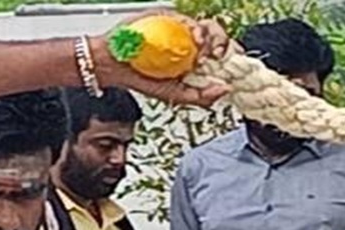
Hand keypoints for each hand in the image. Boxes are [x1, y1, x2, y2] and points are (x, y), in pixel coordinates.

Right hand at [95, 10, 233, 106]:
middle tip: (222, 56)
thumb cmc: (138, 77)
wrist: (112, 64)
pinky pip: (191, 20)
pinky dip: (198, 29)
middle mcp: (191, 44)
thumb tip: (224, 90)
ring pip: (210, 26)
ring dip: (215, 37)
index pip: (222, 56)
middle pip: (220, 38)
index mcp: (195, 61)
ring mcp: (182, 29)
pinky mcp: (171, 17)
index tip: (232, 68)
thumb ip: (199, 97)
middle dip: (226, 46)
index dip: (231, 59)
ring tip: (208, 50)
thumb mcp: (173, 94)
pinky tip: (196, 40)